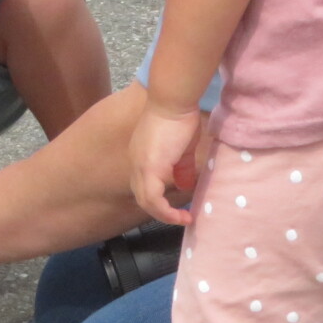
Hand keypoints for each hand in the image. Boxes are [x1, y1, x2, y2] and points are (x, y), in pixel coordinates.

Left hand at [130, 100, 204, 225]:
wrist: (173, 102)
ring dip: (164, 215)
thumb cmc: (179, 117)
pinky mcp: (149, 169)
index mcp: (141, 157)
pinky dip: (165, 211)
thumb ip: (182, 167)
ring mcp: (140, 167)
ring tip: (182, 220)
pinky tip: (181, 216)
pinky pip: (153, 199)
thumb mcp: (183, 148)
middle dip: (161, 211)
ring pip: (145, 201)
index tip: (178, 206)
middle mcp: (136, 163)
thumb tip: (186, 184)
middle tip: (180, 217)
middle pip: (142, 196)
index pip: (144, 185)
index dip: (159, 199)